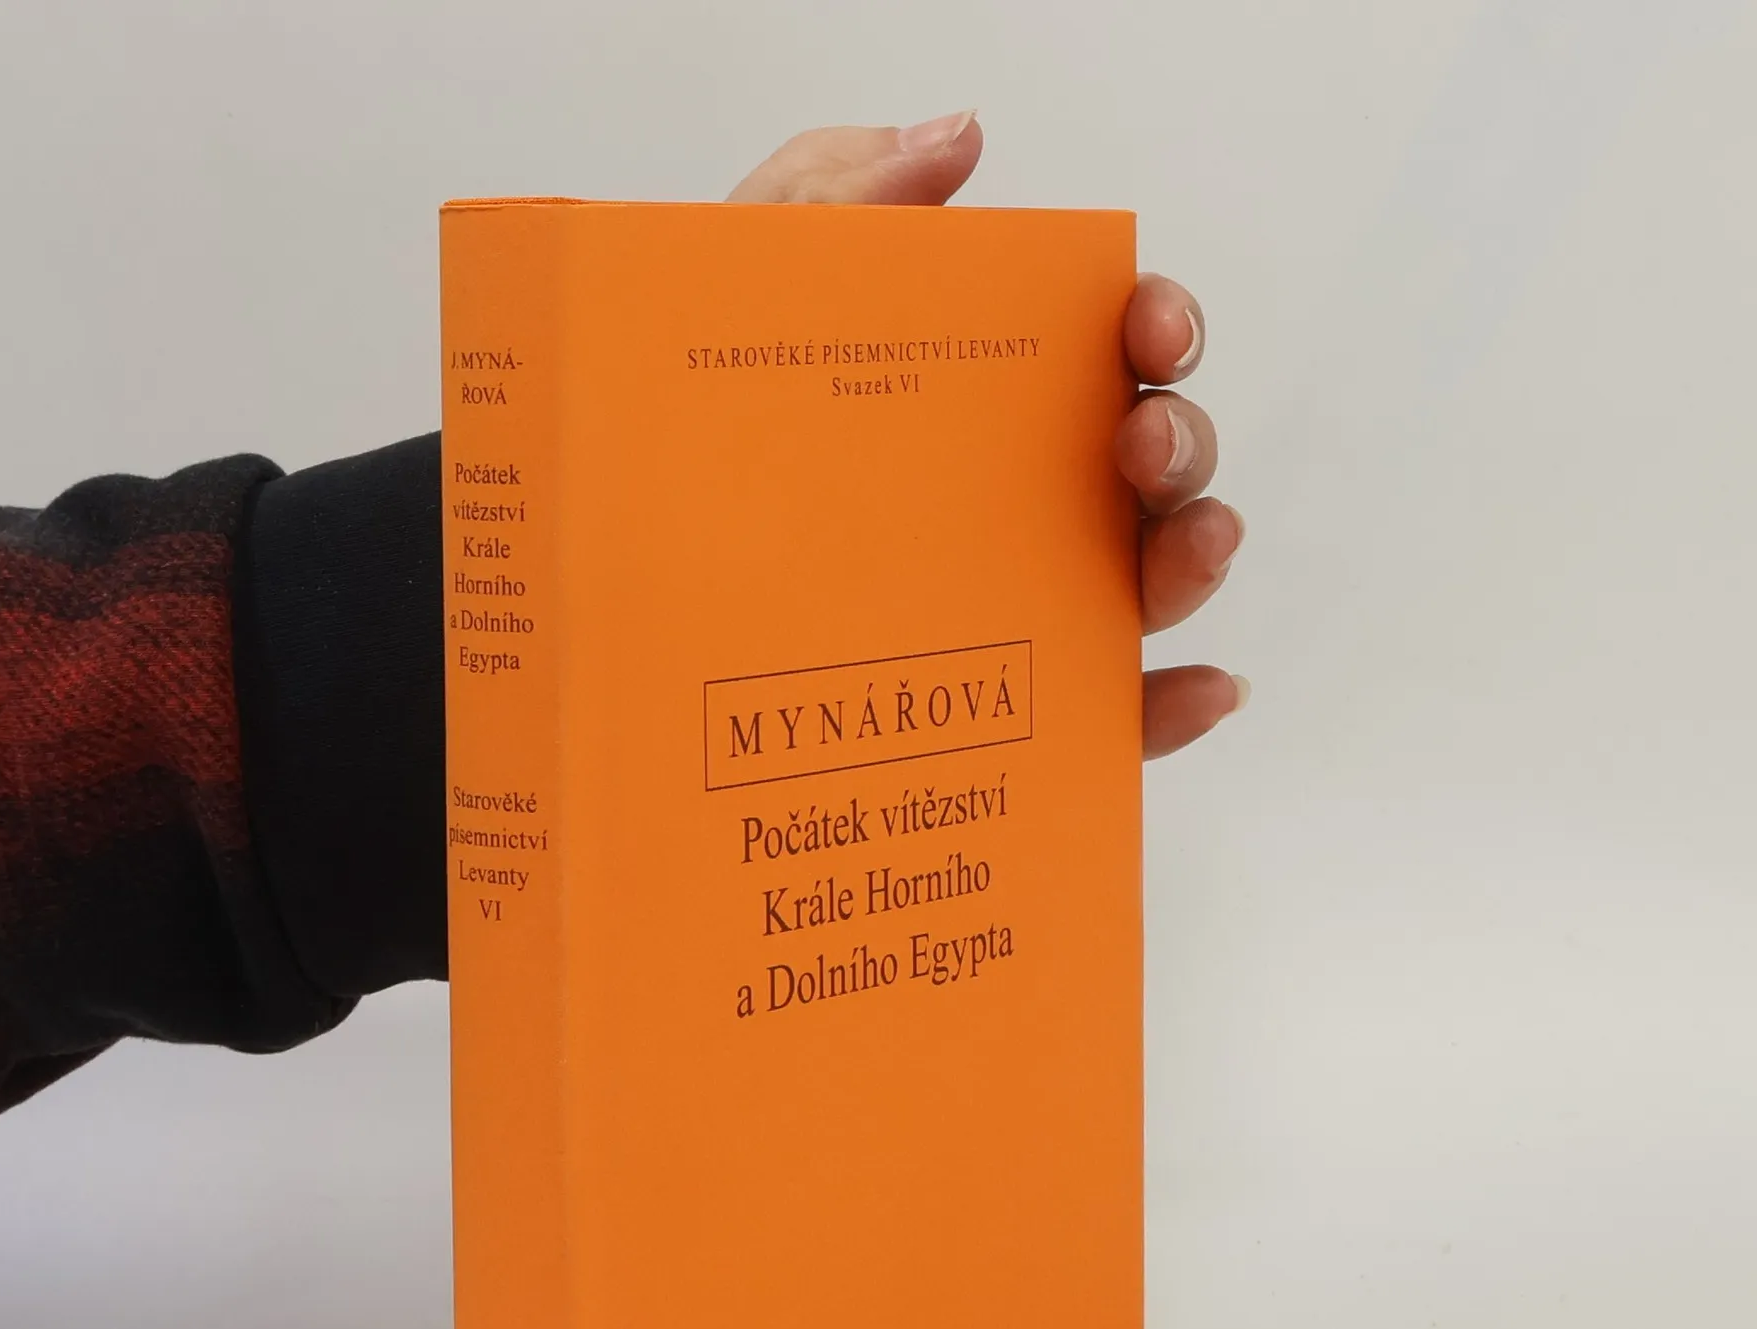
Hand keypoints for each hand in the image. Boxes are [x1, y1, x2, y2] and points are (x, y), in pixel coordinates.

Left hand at [730, 114, 1247, 760]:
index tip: (1145, 331)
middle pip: (1151, 463)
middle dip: (1181, 441)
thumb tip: (957, 137)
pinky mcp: (1010, 714)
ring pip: (1152, 583)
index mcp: (974, 402)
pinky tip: (1199, 692)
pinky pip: (1110, 721)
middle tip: (1140, 446)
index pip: (1102, 351)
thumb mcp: (729, 303)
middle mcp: (1014, 501)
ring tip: (1180, 556)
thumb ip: (828, 201)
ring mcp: (1020, 610)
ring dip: (1195, 559)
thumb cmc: (672, 443)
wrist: (598, 599)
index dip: (1154, 327)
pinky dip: (1168, 707)